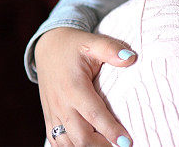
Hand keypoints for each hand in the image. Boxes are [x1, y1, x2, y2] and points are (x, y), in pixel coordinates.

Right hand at [35, 27, 136, 146]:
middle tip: (122, 144)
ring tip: (108, 144)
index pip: (94, 114)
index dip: (111, 131)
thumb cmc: (74, 46)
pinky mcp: (49, 118)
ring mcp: (53, 113)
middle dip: (103, 145)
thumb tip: (131, 57)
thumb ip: (111, 49)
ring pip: (68, 143)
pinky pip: (57, 142)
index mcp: (74, 87)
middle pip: (81, 136)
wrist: (47, 47)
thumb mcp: (93, 42)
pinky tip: (88, 145)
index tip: (127, 142)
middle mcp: (61, 103)